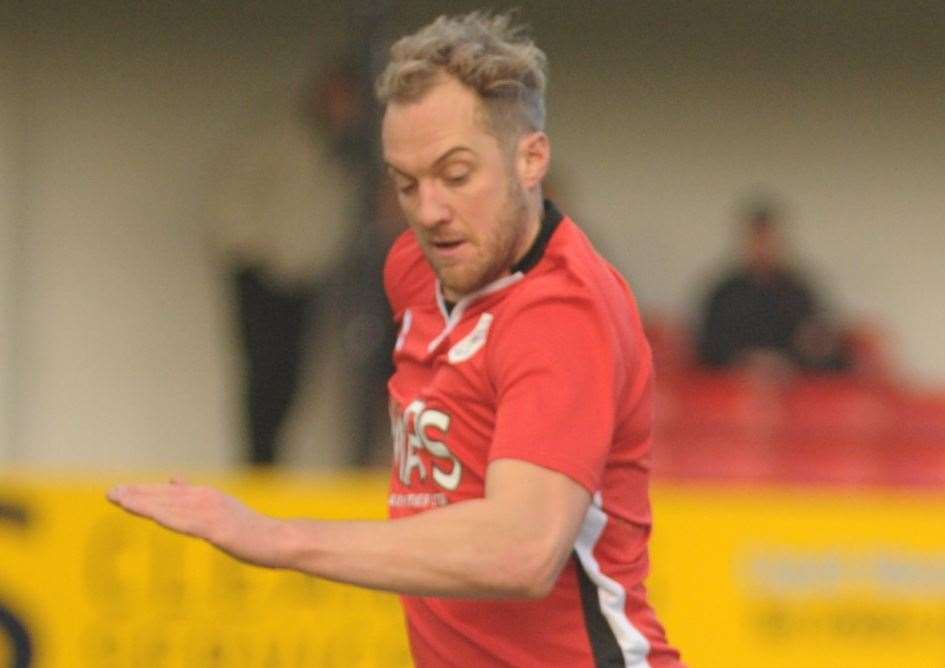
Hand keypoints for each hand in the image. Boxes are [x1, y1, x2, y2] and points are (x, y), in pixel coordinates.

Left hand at [107, 478, 288, 567]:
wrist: (280, 539)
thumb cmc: (251, 528)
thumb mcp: (220, 508)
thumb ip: (194, 496)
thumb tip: (171, 480)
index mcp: (207, 495)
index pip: (168, 493)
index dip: (143, 492)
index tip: (119, 491)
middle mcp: (207, 499)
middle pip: (165, 498)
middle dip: (137, 495)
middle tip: (111, 493)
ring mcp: (212, 514)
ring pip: (171, 508)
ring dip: (145, 503)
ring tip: (121, 500)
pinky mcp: (217, 529)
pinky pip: (187, 523)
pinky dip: (167, 517)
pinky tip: (152, 516)